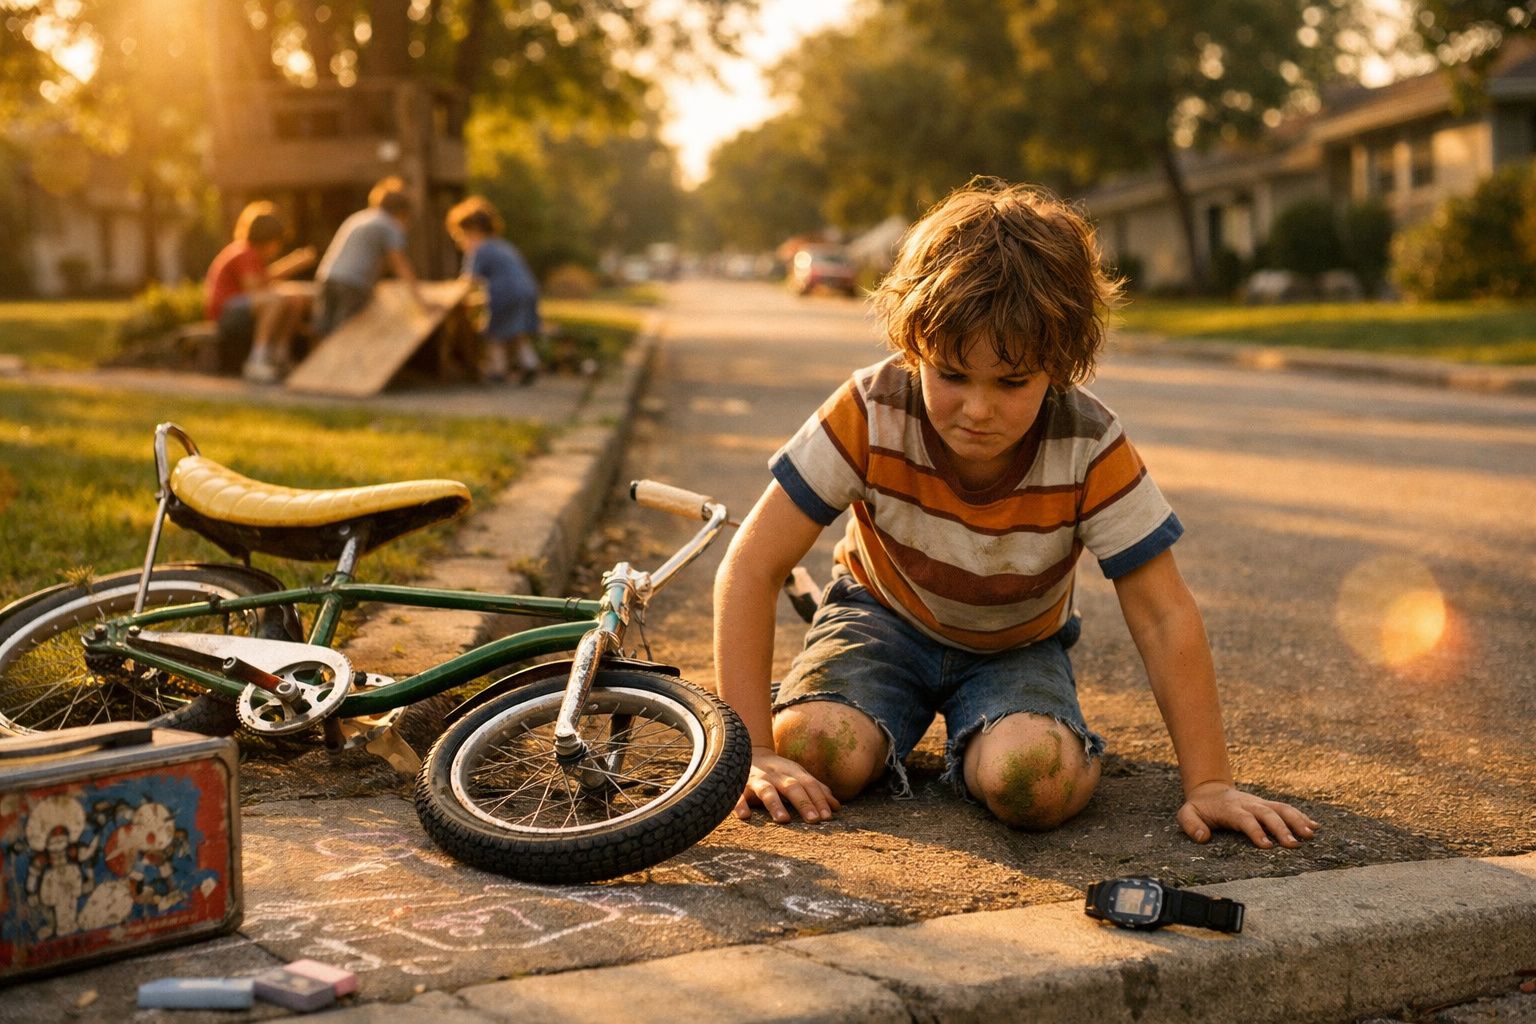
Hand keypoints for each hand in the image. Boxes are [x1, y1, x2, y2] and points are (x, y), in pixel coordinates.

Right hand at [735, 746, 839, 823]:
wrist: (745, 749)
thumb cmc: (777, 770)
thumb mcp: (797, 775)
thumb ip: (816, 790)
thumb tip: (837, 807)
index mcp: (792, 772)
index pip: (809, 785)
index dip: (819, 799)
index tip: (828, 816)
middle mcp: (776, 774)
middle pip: (792, 787)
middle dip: (804, 802)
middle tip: (814, 820)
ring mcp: (757, 779)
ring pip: (767, 790)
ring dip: (775, 804)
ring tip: (784, 820)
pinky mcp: (739, 784)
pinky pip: (738, 794)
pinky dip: (740, 804)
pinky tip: (745, 816)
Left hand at [1177, 781, 1318, 848]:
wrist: (1209, 790)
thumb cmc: (1200, 808)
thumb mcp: (1186, 814)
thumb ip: (1191, 825)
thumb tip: (1203, 838)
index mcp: (1230, 808)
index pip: (1244, 819)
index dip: (1255, 831)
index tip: (1267, 846)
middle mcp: (1248, 804)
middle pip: (1267, 814)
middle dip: (1281, 828)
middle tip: (1293, 845)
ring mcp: (1259, 803)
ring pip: (1281, 808)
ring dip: (1296, 820)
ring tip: (1310, 835)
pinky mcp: (1267, 805)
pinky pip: (1286, 808)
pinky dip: (1301, 816)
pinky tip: (1314, 826)